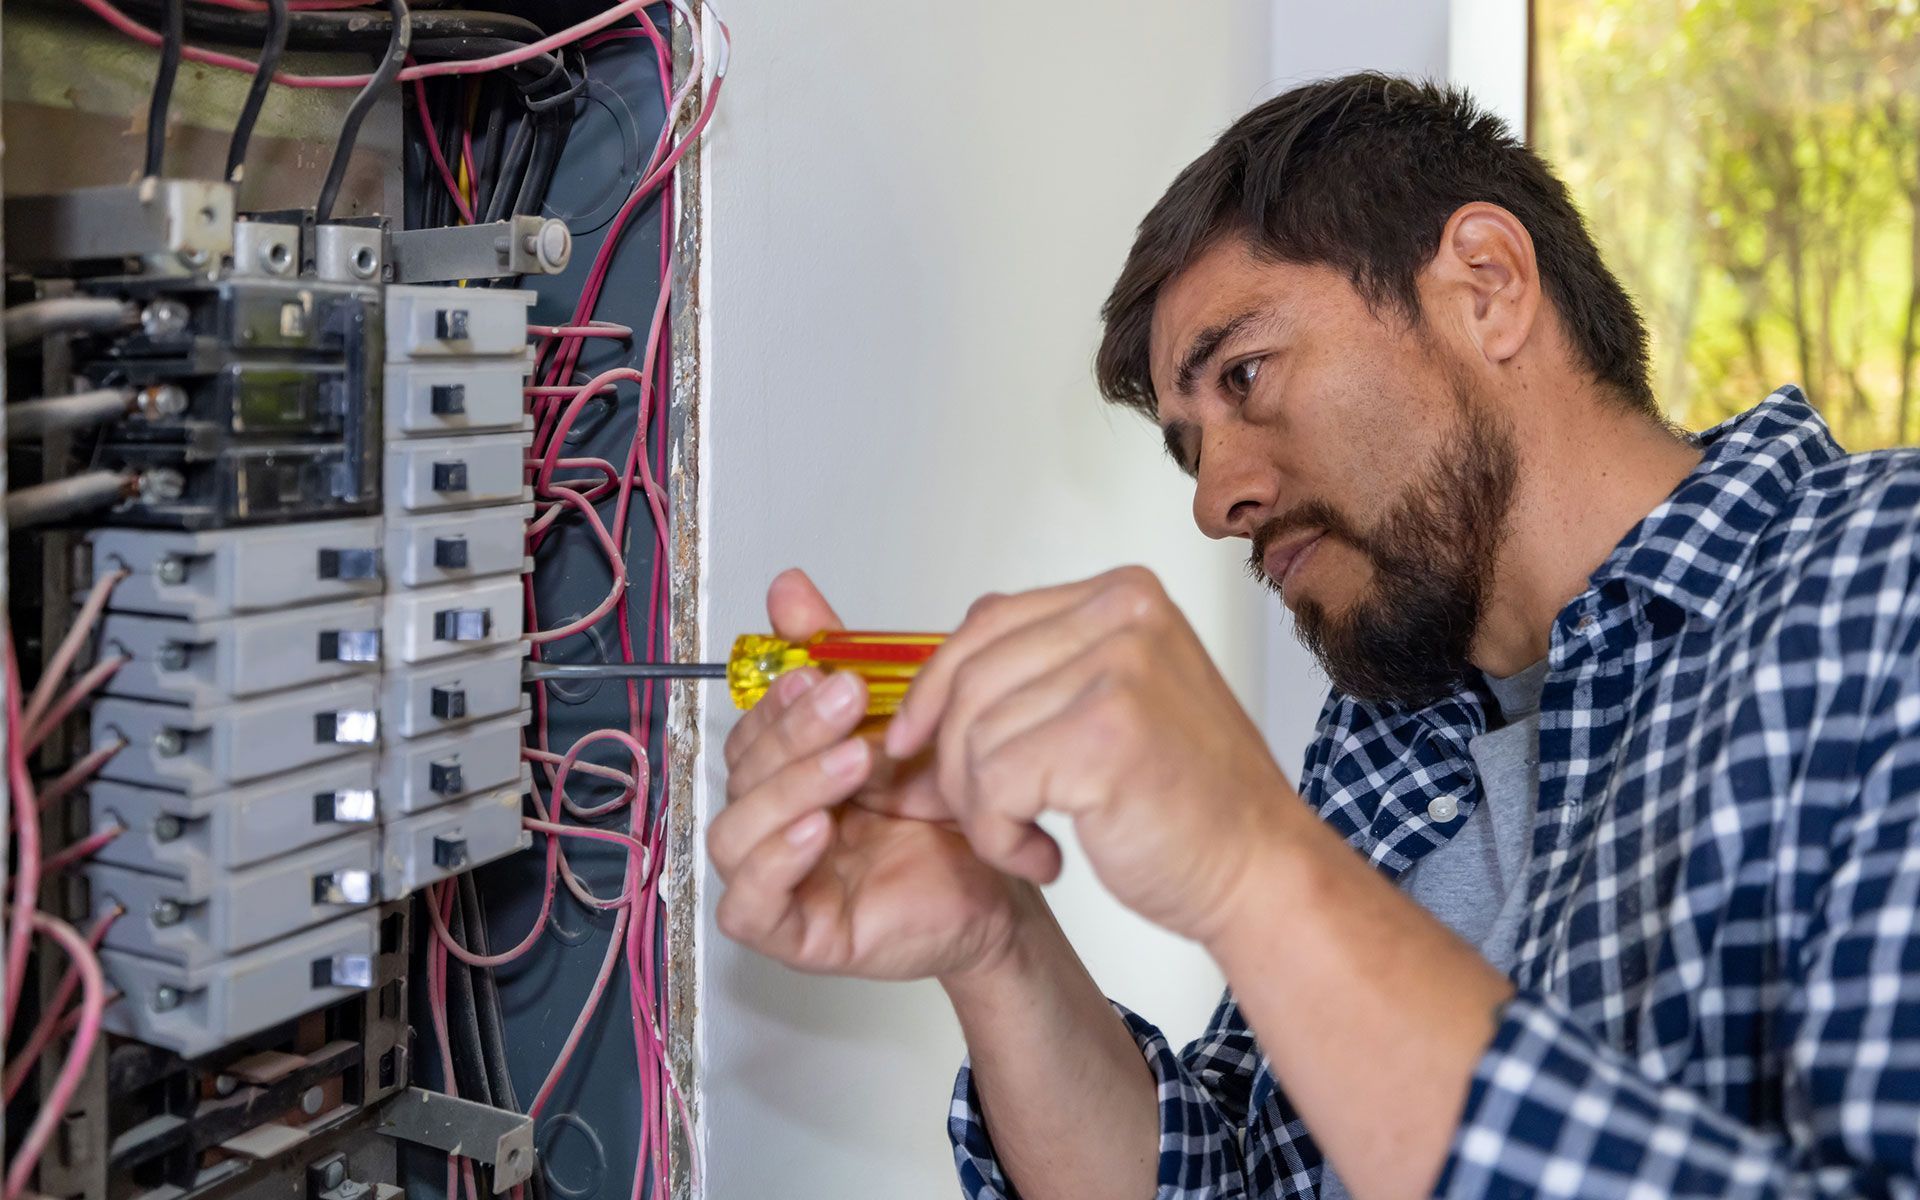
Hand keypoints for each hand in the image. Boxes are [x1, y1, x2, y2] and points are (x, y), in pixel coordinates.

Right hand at [708, 569, 1025, 980]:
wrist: (1013, 878)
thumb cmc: (955, 807)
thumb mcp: (902, 716)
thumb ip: (840, 653)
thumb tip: (787, 586)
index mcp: (792, 772)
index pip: (750, 729)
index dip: (773, 700)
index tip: (818, 668)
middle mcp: (776, 823)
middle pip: (739, 773)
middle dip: (790, 732)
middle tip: (847, 700)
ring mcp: (781, 880)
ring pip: (733, 833)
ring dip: (789, 788)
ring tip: (854, 762)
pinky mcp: (798, 936)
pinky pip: (750, 907)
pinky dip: (775, 863)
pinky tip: (819, 829)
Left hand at [885, 566, 1300, 942]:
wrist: (1260, 873)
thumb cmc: (1190, 803)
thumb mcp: (1116, 701)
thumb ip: (1043, 669)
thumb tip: (934, 680)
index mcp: (1124, 596)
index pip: (988, 621)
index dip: (935, 685)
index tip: (912, 737)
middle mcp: (1124, 616)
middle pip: (971, 677)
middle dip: (953, 760)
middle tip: (989, 816)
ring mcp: (1119, 670)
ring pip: (974, 736)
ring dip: (983, 810)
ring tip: (1028, 839)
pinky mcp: (1104, 736)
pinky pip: (994, 785)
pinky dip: (1000, 837)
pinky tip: (1043, 857)